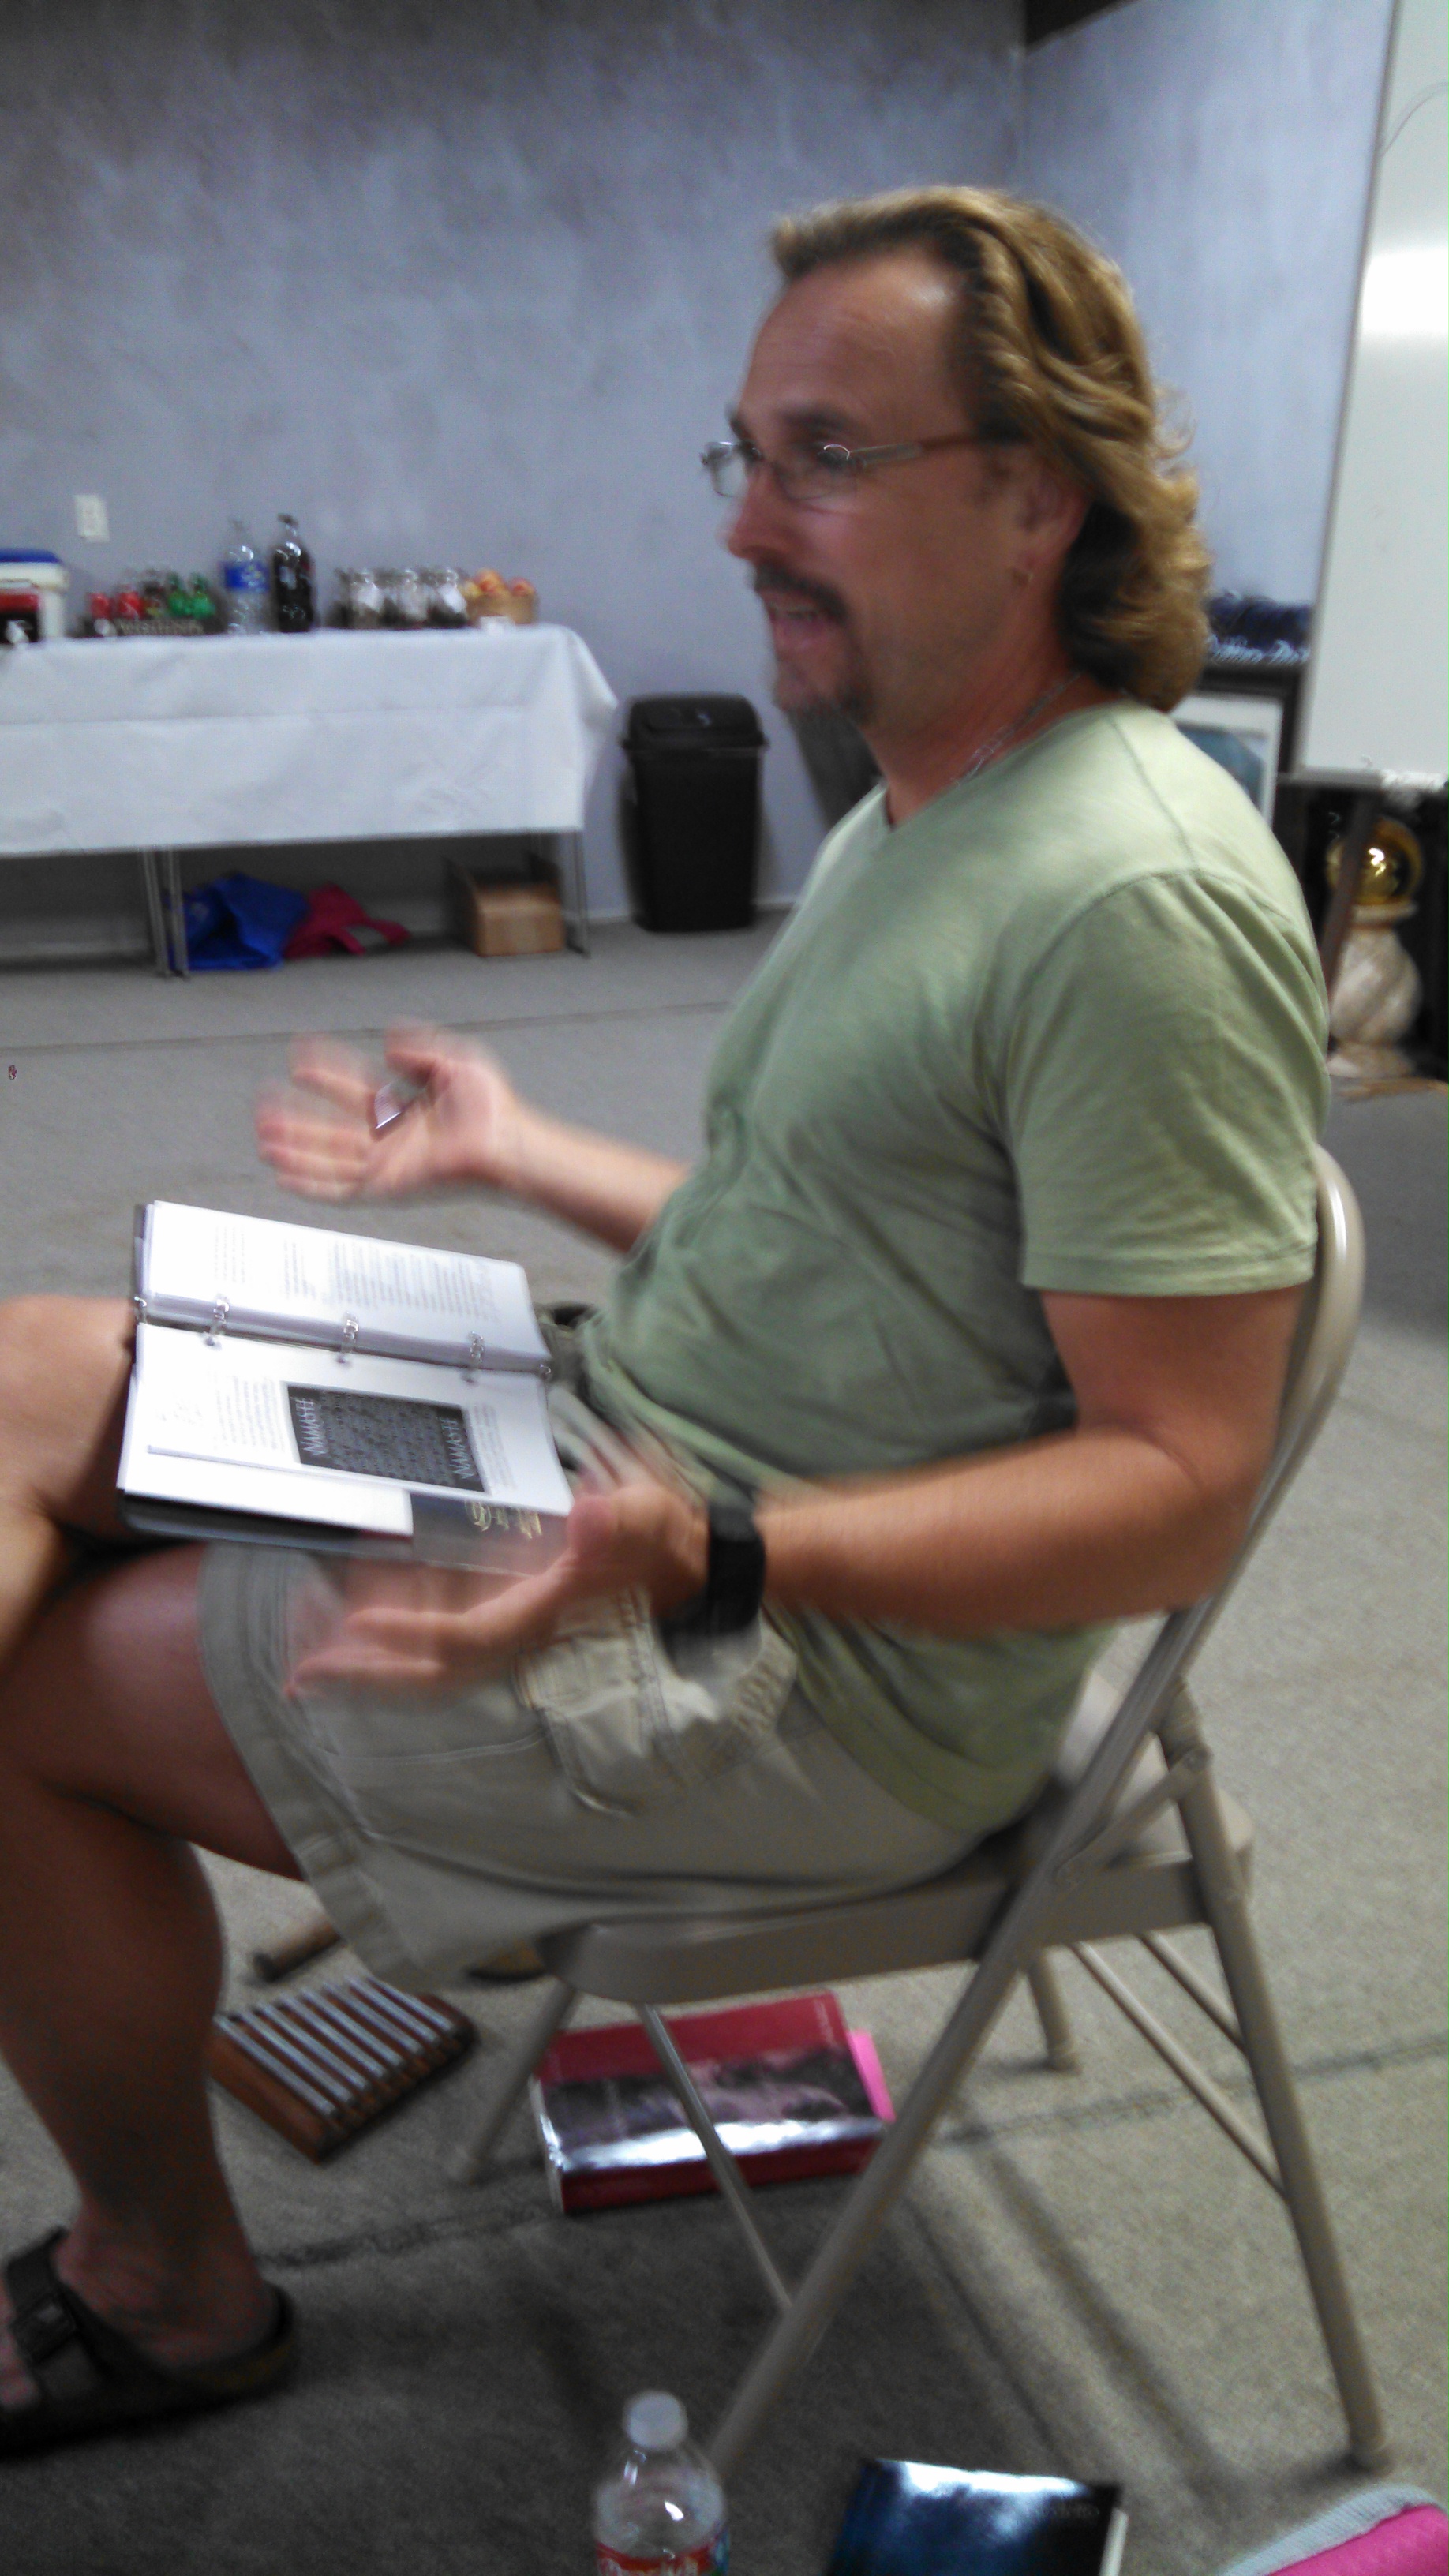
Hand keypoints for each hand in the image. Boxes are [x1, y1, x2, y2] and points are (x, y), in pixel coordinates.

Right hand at [255, 1026, 525, 1203]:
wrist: (507, 1139)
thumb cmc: (493, 1107)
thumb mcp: (455, 1058)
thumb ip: (419, 1047)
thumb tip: (389, 1043)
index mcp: (401, 1108)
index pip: (351, 1087)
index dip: (325, 1070)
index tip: (300, 1053)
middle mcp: (390, 1136)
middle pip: (330, 1126)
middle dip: (296, 1115)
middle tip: (265, 1102)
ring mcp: (387, 1162)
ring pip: (328, 1156)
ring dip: (295, 1146)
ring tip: (264, 1135)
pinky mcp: (389, 1184)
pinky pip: (342, 1187)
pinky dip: (312, 1182)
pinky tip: (286, 1174)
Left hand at [287, 1481, 708, 1690]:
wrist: (686, 1563)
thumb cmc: (665, 1543)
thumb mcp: (649, 1518)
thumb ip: (620, 1519)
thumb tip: (586, 1517)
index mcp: (542, 1615)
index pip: (465, 1639)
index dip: (410, 1636)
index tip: (358, 1626)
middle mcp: (518, 1630)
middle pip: (432, 1670)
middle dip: (369, 1676)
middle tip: (301, 1675)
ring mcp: (509, 1622)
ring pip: (429, 1653)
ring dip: (374, 1650)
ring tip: (312, 1633)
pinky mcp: (507, 1607)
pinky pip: (443, 1622)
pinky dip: (402, 1614)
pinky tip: (367, 1589)